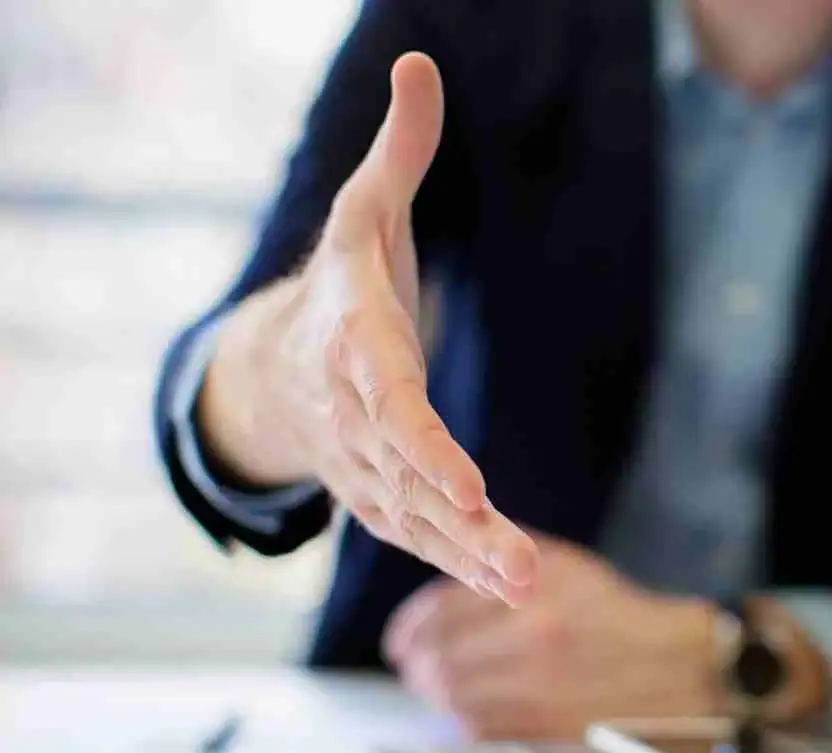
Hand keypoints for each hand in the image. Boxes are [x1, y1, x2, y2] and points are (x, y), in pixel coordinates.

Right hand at [198, 52, 537, 603]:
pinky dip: (464, 563)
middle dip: (465, 528)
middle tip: (523, 572)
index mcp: (355, 346)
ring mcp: (365, 465)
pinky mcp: (381, 494)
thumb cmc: (341, 279)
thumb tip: (419, 62)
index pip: (392, 403)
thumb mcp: (364, 206)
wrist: (278, 362)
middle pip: (412, 478)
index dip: (428, 448)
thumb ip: (401, 148)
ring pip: (420, 521)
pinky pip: (422, 535)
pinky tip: (513, 586)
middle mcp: (356, 417)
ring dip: (475, 559)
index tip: (470, 490)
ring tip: (531, 589)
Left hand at [382, 534, 722, 738]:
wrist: (677, 663)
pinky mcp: (551, 727)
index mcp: (534, 592)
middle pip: (441, 660)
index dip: (412, 628)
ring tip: (434, 690)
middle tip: (412, 667)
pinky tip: (468, 711)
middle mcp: (536, 639)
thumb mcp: (566, 566)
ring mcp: (544, 688)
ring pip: (456, 698)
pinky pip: (484, 730)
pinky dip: (465, 721)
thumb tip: (443, 573)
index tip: (402, 640)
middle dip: (417, 666)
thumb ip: (504, 561)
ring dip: (436, 696)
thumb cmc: (616, 614)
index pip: (443, 611)